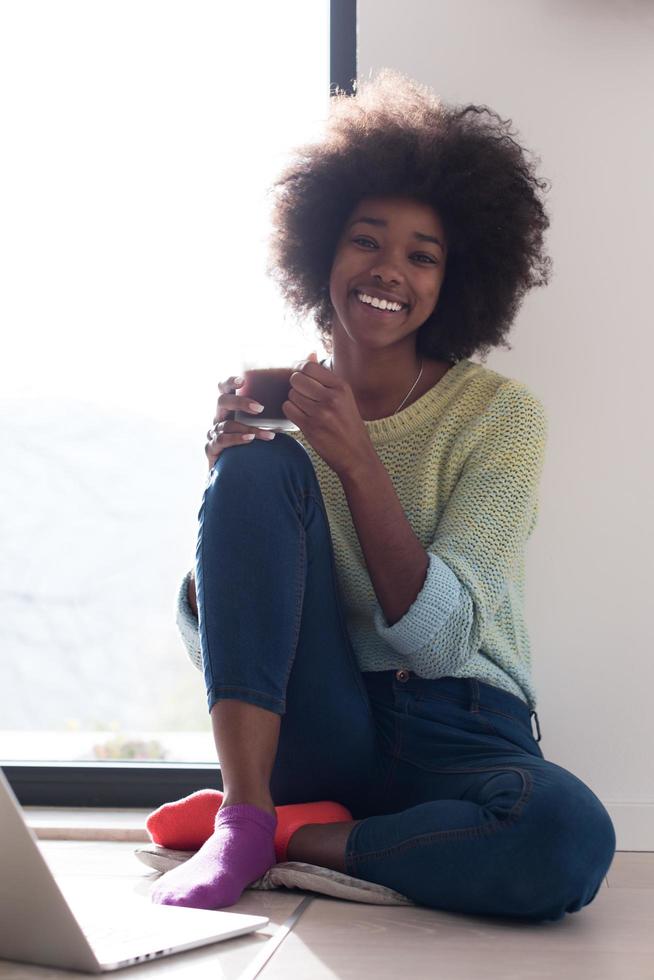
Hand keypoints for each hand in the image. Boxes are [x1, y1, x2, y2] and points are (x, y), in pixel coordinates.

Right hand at [204, 375, 275, 470]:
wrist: (234, 473)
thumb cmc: (250, 445)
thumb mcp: (257, 427)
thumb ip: (268, 416)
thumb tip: (293, 405)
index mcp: (228, 408)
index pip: (224, 389)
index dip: (229, 382)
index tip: (242, 380)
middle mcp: (218, 417)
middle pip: (222, 401)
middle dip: (241, 402)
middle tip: (260, 409)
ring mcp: (213, 433)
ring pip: (227, 424)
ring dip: (249, 428)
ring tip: (268, 434)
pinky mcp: (211, 448)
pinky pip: (222, 440)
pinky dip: (237, 439)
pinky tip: (249, 439)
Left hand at [283, 353, 375, 478]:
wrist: (356, 455)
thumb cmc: (349, 424)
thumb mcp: (344, 397)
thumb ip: (325, 377)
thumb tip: (309, 354)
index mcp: (341, 387)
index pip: (309, 367)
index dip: (300, 370)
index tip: (301, 377)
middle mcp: (331, 398)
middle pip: (297, 379)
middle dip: (295, 386)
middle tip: (303, 395)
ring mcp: (320, 413)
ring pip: (291, 395)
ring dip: (294, 401)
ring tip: (306, 409)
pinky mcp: (310, 427)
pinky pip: (288, 409)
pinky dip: (291, 412)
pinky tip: (302, 417)